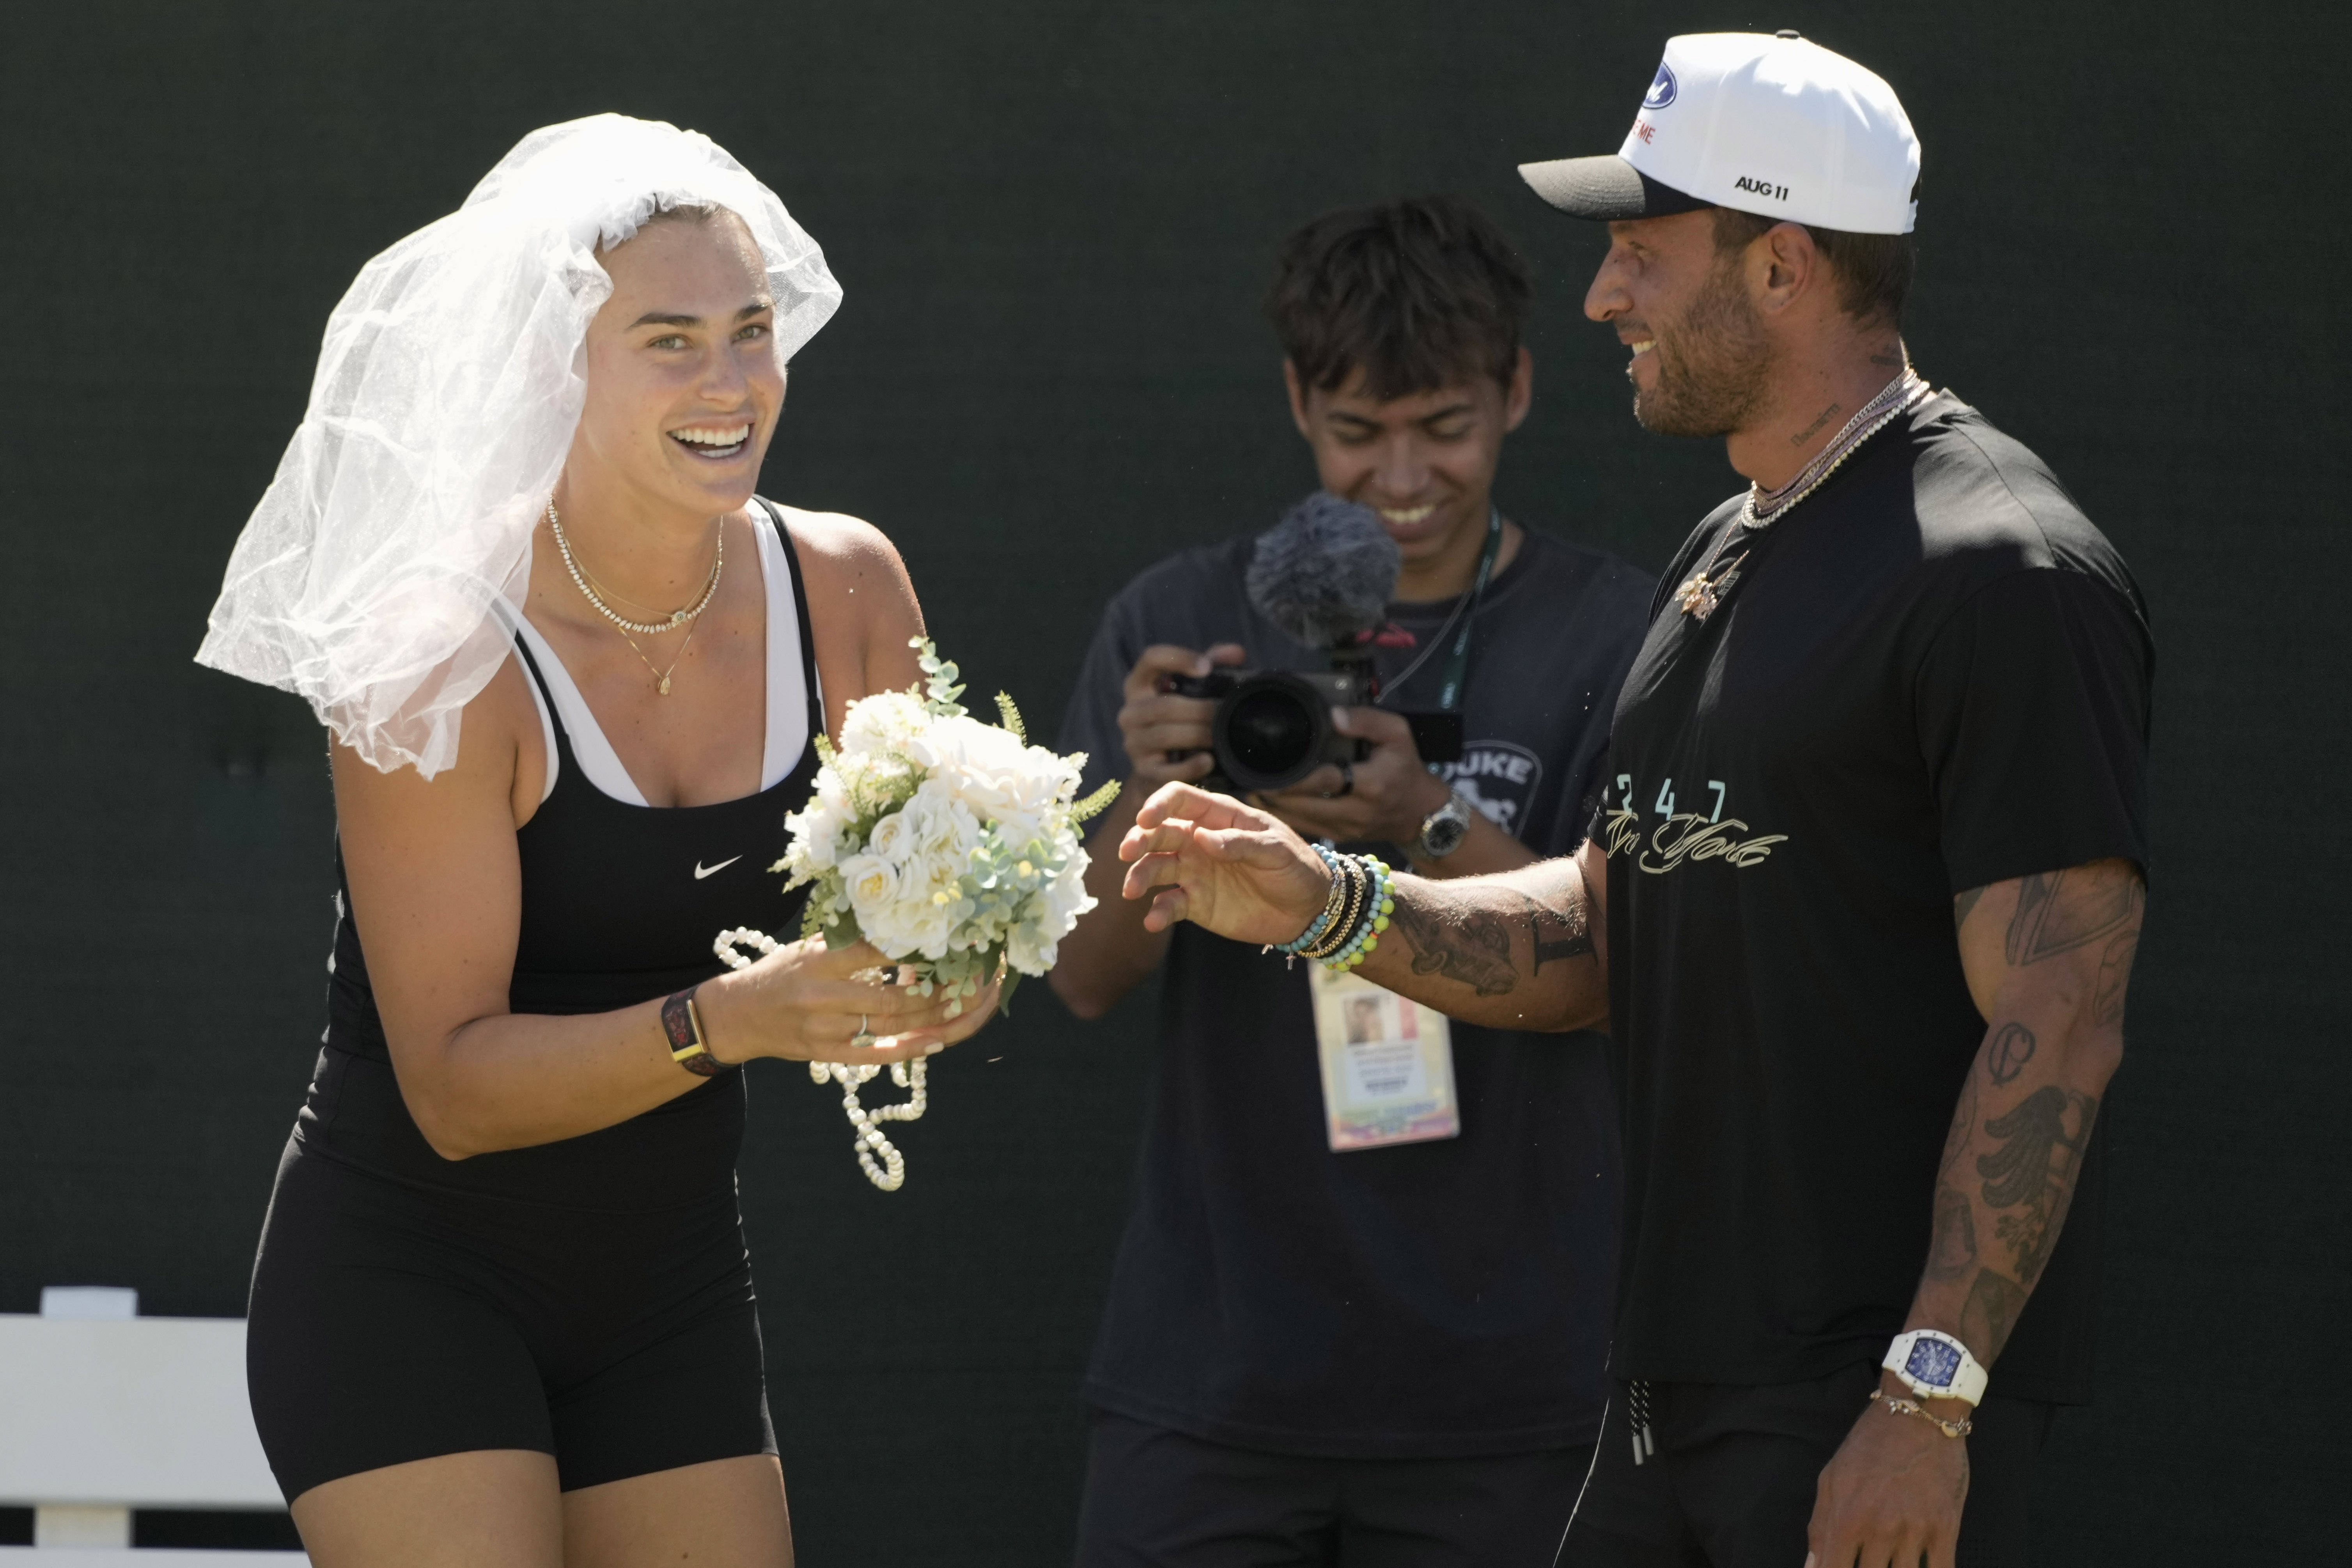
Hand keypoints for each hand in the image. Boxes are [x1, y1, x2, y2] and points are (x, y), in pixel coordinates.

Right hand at [703, 937, 1000, 1065]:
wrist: (736, 1016)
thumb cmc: (779, 973)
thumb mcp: (808, 946)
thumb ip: (849, 940)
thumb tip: (901, 925)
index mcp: (820, 961)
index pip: (876, 952)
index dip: (916, 948)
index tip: (948, 940)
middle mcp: (823, 996)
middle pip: (891, 997)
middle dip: (935, 991)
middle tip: (968, 979)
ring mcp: (825, 1029)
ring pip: (889, 1026)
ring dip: (931, 1017)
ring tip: (962, 1003)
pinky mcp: (825, 1054)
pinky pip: (874, 1055)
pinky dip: (908, 1050)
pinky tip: (937, 1042)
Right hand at [1116, 642, 1247, 790]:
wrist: (1163, 766)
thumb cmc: (1183, 717)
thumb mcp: (1195, 688)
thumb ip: (1214, 666)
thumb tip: (1236, 652)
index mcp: (1139, 684)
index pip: (1151, 659)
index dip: (1178, 659)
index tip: (1206, 667)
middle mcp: (1129, 712)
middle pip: (1164, 705)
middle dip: (1200, 709)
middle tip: (1226, 711)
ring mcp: (1133, 742)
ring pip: (1165, 735)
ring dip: (1199, 734)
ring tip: (1223, 733)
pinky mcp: (1143, 770)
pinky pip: (1167, 770)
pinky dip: (1190, 766)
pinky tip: (1208, 760)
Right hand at [1118, 782, 1333, 945]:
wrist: (1308, 910)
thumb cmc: (1296, 868)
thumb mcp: (1276, 850)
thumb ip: (1240, 842)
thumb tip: (1201, 837)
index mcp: (1220, 818)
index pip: (1180, 799)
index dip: (1159, 805)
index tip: (1145, 820)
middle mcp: (1200, 841)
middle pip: (1159, 832)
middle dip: (1138, 839)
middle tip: (1127, 853)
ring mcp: (1195, 872)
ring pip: (1155, 867)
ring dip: (1139, 875)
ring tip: (1131, 891)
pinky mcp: (1196, 903)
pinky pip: (1168, 904)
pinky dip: (1157, 912)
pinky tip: (1152, 921)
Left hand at [1257, 706, 1449, 846]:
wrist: (1420, 813)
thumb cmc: (1406, 768)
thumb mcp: (1398, 734)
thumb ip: (1367, 720)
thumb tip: (1334, 714)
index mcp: (1371, 783)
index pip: (1326, 779)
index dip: (1295, 775)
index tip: (1269, 765)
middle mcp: (1356, 810)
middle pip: (1304, 804)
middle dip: (1274, 793)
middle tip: (1246, 777)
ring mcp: (1345, 828)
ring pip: (1300, 820)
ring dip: (1273, 807)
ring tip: (1249, 788)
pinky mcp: (1338, 837)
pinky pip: (1305, 828)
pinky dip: (1284, 816)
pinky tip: (1266, 803)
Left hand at [1805, 1380, 1969, 1567]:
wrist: (1917, 1415)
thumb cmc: (1869, 1446)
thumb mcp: (1832, 1478)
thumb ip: (1820, 1526)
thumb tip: (1813, 1566)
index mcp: (1847, 1517)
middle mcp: (1879, 1528)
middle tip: (1870, 1560)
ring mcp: (1914, 1529)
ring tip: (1890, 1561)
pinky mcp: (1946, 1527)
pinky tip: (1923, 1566)